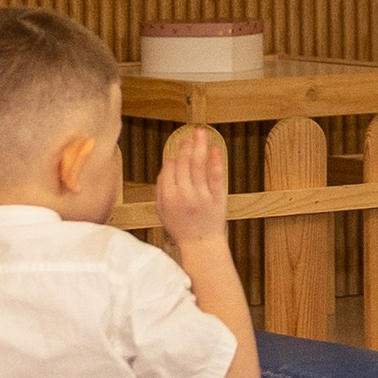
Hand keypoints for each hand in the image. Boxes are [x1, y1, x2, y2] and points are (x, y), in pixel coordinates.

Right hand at [157, 128, 228, 248]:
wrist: (200, 244)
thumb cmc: (181, 228)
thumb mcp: (163, 210)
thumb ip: (161, 188)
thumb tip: (166, 165)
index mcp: (169, 197)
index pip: (169, 170)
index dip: (174, 159)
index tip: (178, 151)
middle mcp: (184, 195)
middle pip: (184, 164)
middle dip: (186, 146)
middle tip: (190, 134)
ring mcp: (201, 195)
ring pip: (198, 166)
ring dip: (199, 146)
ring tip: (200, 133)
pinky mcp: (217, 198)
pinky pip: (215, 176)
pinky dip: (215, 162)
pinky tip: (214, 149)